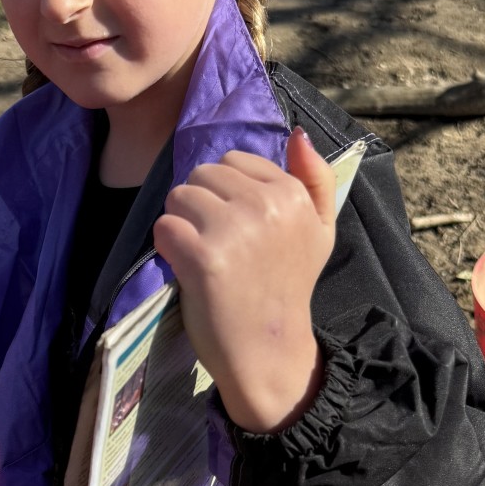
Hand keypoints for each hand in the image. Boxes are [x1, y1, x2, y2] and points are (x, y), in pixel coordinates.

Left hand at [152, 128, 335, 433]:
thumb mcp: (320, 232)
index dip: (227, 194)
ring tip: (204, 257)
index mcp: (293, 194)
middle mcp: (266, 205)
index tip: (240, 230)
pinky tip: (187, 269)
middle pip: (202, 174)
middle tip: (219, 246)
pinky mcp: (204, 257)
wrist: (269, 352)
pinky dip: (167, 248)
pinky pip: (164, 227)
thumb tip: (298, 133)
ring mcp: (234, 230)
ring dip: (182, 225)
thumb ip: (317, 180)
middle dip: (201, 206)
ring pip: (180, 196)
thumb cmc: (288, 289)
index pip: (234, 161)